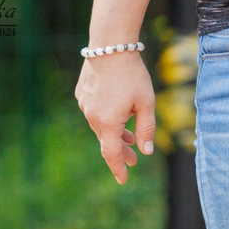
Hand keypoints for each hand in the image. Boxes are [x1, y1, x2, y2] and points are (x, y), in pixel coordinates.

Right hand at [76, 50, 156, 182]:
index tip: (123, 180)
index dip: (118, 169)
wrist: (110, 48)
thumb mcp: (146, 103)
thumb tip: (146, 151)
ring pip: (101, 126)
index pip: (111, 155)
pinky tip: (118, 112)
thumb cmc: (132, 75)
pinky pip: (95, 111)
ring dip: (115, 133)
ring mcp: (85, 105)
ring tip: (129, 138)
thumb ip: (146, 129)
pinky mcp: (82, 94)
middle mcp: (92, 117)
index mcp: (108, 123)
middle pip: (107, 141)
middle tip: (134, 160)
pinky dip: (107, 117)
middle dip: (121, 152)